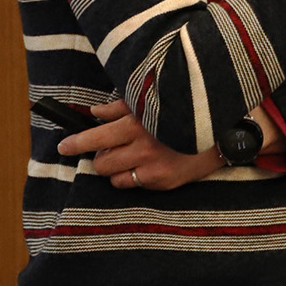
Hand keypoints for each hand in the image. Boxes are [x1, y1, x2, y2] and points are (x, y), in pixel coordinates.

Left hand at [56, 99, 222, 190]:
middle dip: (99, 157)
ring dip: (115, 168)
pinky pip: (133, 185)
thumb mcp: (152, 100)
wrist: (222, 130)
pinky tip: (144, 164)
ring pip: (113, 177)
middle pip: (101, 163)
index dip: (75, 143)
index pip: (96, 137)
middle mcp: (143, 147)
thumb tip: (95, 112)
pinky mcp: (163, 182)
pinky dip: (132, 176)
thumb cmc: (183, 109)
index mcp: (137, 123)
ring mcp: (153, 168)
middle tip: (107, 149)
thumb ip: (121, 106)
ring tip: (128, 156)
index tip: (63, 146)